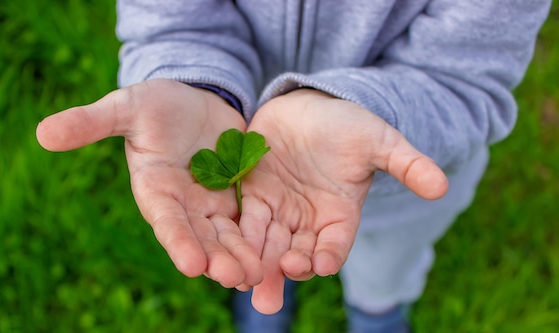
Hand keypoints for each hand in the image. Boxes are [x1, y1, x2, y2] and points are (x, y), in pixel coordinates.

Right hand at [36, 79, 262, 287]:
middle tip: (236, 278)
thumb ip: (91, 122)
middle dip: (218, 258)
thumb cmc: (154, 104)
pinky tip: (279, 254)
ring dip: (243, 255)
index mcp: (157, 190)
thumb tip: (42, 133)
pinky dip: (263, 237)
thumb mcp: (126, 107)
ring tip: (259, 275)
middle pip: (203, 237)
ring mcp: (214, 203)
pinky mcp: (240, 195)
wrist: (195, 100)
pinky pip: (253, 219)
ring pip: (230, 235)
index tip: (191, 264)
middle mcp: (185, 205)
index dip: (178, 242)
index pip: (167, 222)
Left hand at [239, 89, 448, 313]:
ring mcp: (277, 211)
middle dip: (280, 274)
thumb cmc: (347, 125)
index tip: (317, 265)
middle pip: (295, 254)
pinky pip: (241, 220)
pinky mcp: (250, 196)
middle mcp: (307, 221)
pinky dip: (232, 237)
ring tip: (239, 284)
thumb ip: (406, 163)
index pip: (333, 245)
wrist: (308, 106)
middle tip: (266, 298)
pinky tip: (218, 252)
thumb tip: (441, 186)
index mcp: (338, 216)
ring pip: (264, 244)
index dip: (327, 255)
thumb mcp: (378, 140)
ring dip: (252, 266)